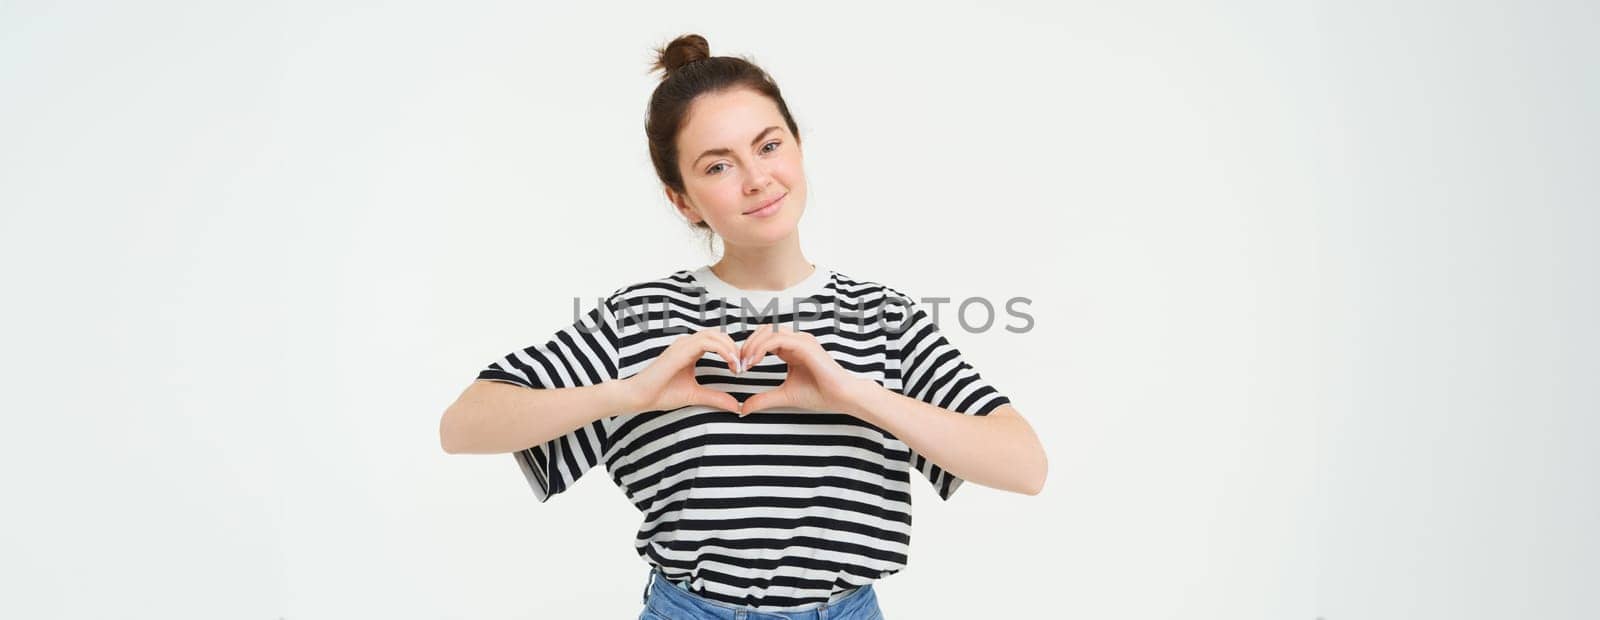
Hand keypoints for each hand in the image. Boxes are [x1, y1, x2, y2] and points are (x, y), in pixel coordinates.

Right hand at [621, 327, 742, 413]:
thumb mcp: (696, 395)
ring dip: (730, 348)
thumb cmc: (661, 394)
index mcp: (690, 350)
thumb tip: (737, 406)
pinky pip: (707, 342)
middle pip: (719, 334)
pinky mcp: (680, 350)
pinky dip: (722, 350)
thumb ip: (716, 397)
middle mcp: (687, 344)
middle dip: (735, 347)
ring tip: (738, 365)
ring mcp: (683, 345)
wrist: (640, 397)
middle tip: (743, 366)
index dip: (732, 351)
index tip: (740, 369)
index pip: (717, 340)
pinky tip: (730, 363)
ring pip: (715, 335)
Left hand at [737, 323, 871, 416]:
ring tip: (746, 363)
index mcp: (792, 349)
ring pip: (769, 331)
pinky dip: (762, 348)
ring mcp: (801, 340)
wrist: (842, 397)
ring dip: (753, 345)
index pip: (765, 338)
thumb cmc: (820, 394)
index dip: (749, 349)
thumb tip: (743, 409)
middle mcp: (797, 340)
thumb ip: (764, 399)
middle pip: (764, 330)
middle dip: (748, 344)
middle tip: (740, 363)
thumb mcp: (784, 396)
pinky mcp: (805, 345)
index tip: (741, 368)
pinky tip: (754, 362)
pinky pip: (777, 339)